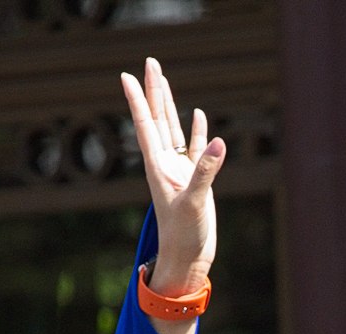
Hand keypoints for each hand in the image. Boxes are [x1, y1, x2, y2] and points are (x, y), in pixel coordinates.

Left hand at [123, 57, 224, 297]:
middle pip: (158, 119)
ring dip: (170, 105)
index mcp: (158, 166)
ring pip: (173, 129)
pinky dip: (198, 132)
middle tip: (151, 63)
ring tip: (164, 80)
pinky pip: (196, 149)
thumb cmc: (184, 235)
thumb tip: (218, 142)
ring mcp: (180, 171)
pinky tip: (199, 116)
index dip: (137, 99)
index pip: (145, 125)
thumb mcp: (194, 202)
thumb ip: (205, 172)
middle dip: (154, 91)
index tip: (127, 75)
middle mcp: (165, 164)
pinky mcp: (196, 181)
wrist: (188, 259)